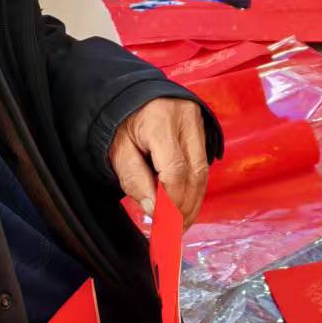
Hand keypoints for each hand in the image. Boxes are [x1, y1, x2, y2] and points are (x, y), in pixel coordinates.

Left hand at [109, 96, 209, 227]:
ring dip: (193, 201)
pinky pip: (203, 165)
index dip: (171, 201)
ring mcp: (199, 123)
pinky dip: (195, 188)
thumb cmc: (121, 121)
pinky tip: (185, 204)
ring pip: (203, 172)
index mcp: (160, 122)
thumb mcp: (118, 150)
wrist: (132, 92)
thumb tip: (154, 210)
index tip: (163, 224)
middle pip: (195, 174)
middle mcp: (186, 120)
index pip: (175, 171)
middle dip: (185, 207)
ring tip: (180, 223)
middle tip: (173, 230)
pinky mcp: (203, 129)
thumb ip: (134, 179)